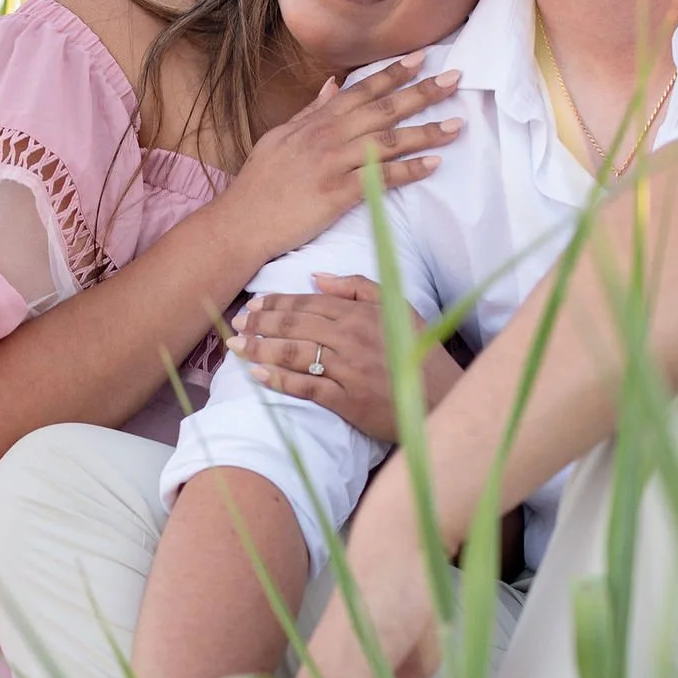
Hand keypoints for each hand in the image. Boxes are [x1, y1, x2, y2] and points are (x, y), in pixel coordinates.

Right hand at [224, 61, 461, 271]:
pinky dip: (409, 170)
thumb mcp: (280, 137)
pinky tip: (434, 165)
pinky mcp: (336, 194)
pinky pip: (381, 179)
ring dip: (425, 132)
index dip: (394, 73)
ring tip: (457, 125)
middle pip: (382, 109)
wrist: (240, 222)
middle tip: (456, 79)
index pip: (361, 90)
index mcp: (315, 122)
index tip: (423, 58)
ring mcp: (332, 164)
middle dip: (421, 93)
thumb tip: (333, 84)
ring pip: (387, 141)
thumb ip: (310, 111)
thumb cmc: (259, 184)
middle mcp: (326, 137)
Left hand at [232, 272, 407, 443]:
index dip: (276, 304)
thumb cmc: (417, 352)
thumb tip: (317, 277)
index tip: (253, 305)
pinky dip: (279, 380)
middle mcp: (351, 338)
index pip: (307, 304)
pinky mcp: (347, 400)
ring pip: (294, 354)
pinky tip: (257, 375)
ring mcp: (348, 370)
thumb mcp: (397, 307)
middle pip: (294, 327)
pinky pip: (306, 387)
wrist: (441, 398)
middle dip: (260, 325)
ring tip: (237, 348)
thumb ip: (358, 287)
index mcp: (360, 314)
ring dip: (260, 349)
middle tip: (236, 325)